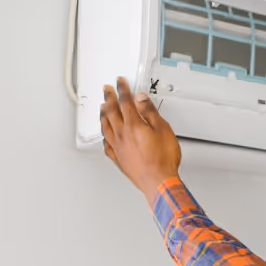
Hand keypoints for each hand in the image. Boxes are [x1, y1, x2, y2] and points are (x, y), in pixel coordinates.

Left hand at [100, 76, 181, 202]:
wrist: (158, 182)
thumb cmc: (162, 160)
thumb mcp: (163, 130)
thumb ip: (150, 112)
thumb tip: (141, 99)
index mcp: (133, 125)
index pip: (125, 102)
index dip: (122, 89)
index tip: (120, 82)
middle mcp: (122, 135)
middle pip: (111, 112)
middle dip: (108, 99)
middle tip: (106, 90)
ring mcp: (118, 148)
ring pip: (105, 127)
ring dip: (103, 115)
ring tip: (102, 108)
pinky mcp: (118, 160)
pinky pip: (106, 145)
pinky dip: (104, 137)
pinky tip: (104, 137)